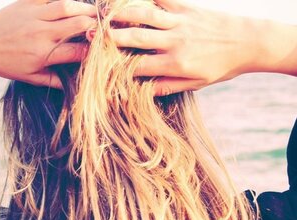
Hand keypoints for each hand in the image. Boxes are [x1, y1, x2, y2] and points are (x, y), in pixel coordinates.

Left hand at [0, 0, 97, 87]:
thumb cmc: (4, 63)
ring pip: (68, 5)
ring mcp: (34, 15)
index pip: (77, 51)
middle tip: (106, 26)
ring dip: (85, 6)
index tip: (104, 50)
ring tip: (95, 10)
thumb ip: (51, 80)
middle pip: (78, 25)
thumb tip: (72, 87)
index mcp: (43, 54)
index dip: (94, 50)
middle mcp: (41, 34)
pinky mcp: (26, 2)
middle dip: (95, 25)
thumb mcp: (28, 77)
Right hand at [106, 0, 296, 95]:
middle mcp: (174, 42)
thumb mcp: (195, 84)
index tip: (98, 68)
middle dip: (110, 38)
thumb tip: (140, 92)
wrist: (250, 42)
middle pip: (135, 39)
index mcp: (174, 64)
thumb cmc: (221, 67)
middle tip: (88, 35)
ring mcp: (180, 22)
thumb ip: (166, 86)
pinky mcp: (187, 8)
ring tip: (103, 14)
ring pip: (145, 15)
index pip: (137, 67)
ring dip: (122, 13)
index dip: (115, 67)